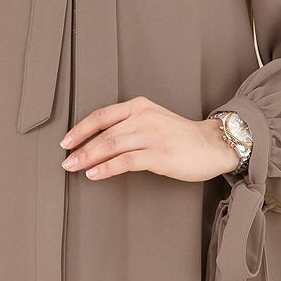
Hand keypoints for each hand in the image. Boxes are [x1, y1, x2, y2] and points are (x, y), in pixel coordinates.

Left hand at [59, 96, 241, 181]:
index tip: (66, 141)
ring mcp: (152, 135)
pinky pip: (126, 161)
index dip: (81, 129)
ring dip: (88, 158)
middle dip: (80, 147)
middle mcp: (144, 117)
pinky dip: (106, 168)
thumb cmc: (182, 136)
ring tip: (73, 167)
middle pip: (104, 132)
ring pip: (111, 145)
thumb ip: (130, 124)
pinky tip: (95, 174)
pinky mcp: (159, 154)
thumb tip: (99, 140)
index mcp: (140, 106)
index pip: (102, 115)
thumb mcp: (154, 120)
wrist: (213, 145)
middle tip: (66, 160)